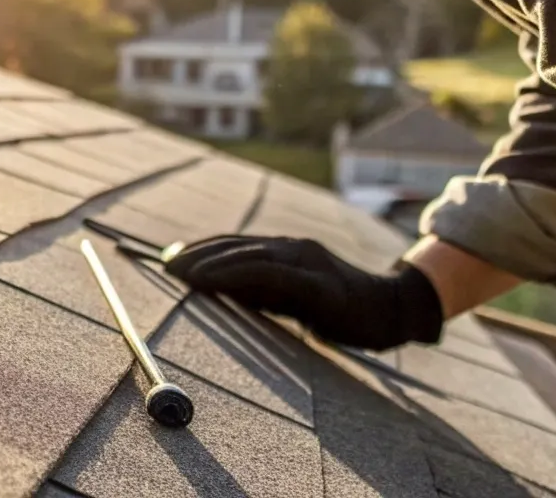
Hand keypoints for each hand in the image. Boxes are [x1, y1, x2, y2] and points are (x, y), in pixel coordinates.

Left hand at [164, 235, 445, 350]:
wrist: (391, 312)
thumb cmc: (339, 310)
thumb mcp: (292, 300)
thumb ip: (261, 293)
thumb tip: (220, 294)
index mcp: (288, 250)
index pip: (237, 244)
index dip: (202, 249)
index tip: (170, 258)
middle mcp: (294, 247)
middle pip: (236, 244)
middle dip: (197, 253)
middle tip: (164, 263)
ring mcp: (307, 260)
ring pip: (249, 254)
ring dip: (210, 262)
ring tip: (180, 271)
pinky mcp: (316, 280)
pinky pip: (269, 272)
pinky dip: (236, 272)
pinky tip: (213, 280)